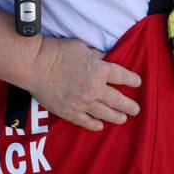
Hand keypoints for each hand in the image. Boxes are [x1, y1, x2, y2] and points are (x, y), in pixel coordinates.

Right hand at [27, 36, 141, 131]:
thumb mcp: (82, 47)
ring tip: (123, 119)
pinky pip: (86, 121)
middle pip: (117, 99)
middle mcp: (95, 88)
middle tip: (136, 109)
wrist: (37, 65)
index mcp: (99, 70)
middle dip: (129, 105)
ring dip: (116, 116)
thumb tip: (101, 60)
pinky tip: (100, 126)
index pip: (121, 76)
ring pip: (105, 113)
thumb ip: (94, 56)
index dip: (131, 79)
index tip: (137, 82)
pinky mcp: (69, 112)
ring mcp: (82, 103)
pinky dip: (94, 124)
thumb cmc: (58, 52)